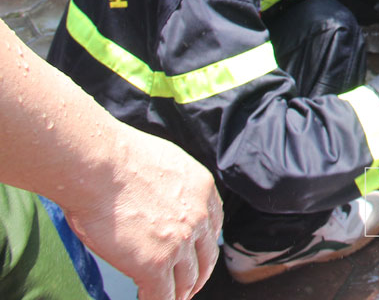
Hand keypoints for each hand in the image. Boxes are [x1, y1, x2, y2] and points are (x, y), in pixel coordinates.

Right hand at [63, 127, 222, 299]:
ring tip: (170, 299)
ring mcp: (179, 242)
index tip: (198, 256)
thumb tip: (160, 195)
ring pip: (186, 280)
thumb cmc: (115, 159)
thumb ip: (171, 184)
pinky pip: (162, 295)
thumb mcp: (164, 163)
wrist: (98, 165)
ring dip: (179, 293)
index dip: (205, 245)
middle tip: (189, 286)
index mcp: (202, 190)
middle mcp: (198, 217)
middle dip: (198, 275)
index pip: (214, 226)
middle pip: (206, 256)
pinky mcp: (155, 264)